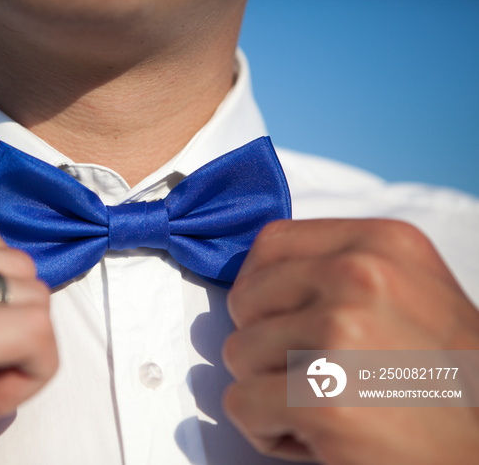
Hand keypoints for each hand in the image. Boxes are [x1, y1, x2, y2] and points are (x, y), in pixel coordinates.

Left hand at [222, 219, 478, 463]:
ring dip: (269, 390)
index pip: (271, 242)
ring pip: (237, 353)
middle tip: (316, 374)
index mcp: (382, 243)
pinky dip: (267, 430)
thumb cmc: (443, 381)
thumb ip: (339, 273)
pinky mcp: (322, 397)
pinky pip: (240, 405)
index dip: (261, 288)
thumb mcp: (409, 293)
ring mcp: (342, 333)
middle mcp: (361, 275)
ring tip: (326, 403)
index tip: (283, 322)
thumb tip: (260, 276)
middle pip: (245, 299)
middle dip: (265, 344)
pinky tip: (318, 437)